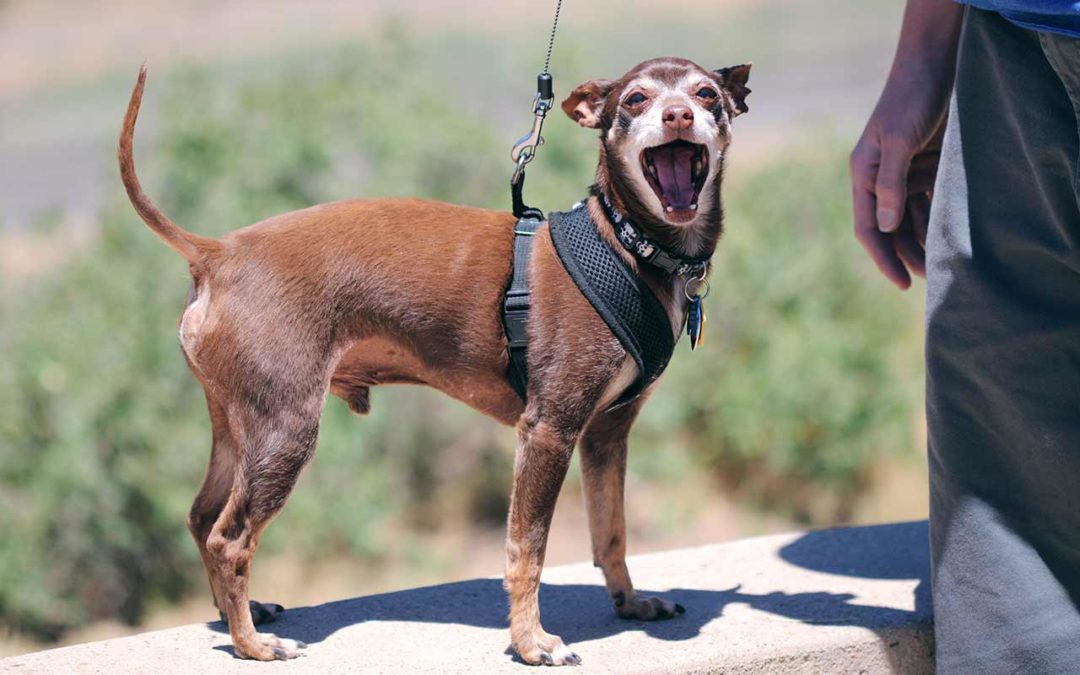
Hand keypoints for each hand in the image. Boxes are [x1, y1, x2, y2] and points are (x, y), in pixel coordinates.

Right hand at [850, 0, 962, 289]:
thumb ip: (890, 184)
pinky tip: (949, 235)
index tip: (903, 283)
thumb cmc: (909, 99)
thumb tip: (888, 228)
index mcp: (863, 175)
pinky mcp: (924, 166)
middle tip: (930, 279)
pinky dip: (936, 219)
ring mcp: (902, 174)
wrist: (934, 65)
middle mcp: (879, 180)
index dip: (884, 257)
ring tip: (942, 264)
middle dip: (905, 254)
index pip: (869, 227)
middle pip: (889, 229)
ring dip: (922, 240)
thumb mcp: (897, 141)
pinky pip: (928, 201)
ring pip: (910, 219)